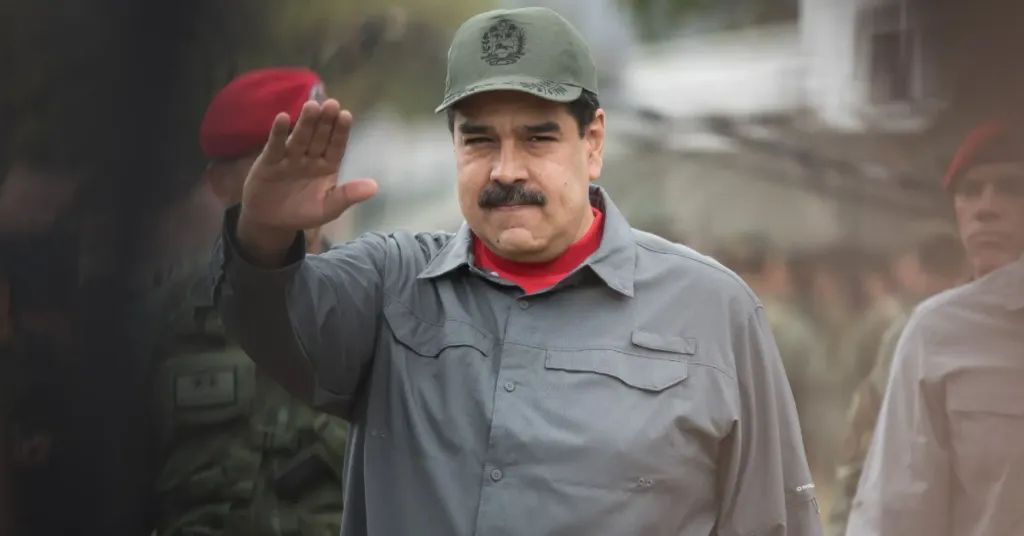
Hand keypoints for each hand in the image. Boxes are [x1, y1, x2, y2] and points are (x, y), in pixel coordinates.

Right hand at [237, 99, 376, 263]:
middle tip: (332, 104)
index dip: (341, 131)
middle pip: (319, 137)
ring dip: (306, 123)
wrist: (272, 221)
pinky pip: (275, 145)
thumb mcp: (329, 208)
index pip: (336, 146)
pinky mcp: (270, 161)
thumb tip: (375, 187)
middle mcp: (311, 157)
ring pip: (300, 138)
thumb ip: (348, 195)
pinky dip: (279, 133)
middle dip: (325, 122)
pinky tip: (283, 118)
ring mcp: (290, 157)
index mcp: (328, 165)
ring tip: (312, 106)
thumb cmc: (303, 212)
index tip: (346, 115)